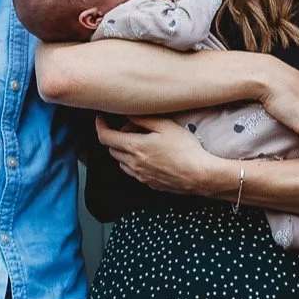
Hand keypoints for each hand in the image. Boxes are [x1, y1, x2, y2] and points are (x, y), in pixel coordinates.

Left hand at [97, 115, 232, 196]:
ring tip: (140, 142)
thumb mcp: (165, 126)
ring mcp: (140, 176)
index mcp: (134, 147)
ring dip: (123, 151)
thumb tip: (127, 114)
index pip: (105, 137)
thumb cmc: (185, 149)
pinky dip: (133, 163)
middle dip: (115, 137)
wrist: (199, 175)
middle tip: (130, 128)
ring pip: (121, 162)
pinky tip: (149, 157)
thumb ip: (143, 119)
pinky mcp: (149, 184)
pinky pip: (133, 172)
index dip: (100, 125)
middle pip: (111, 149)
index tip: (101, 118)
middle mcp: (133, 163)